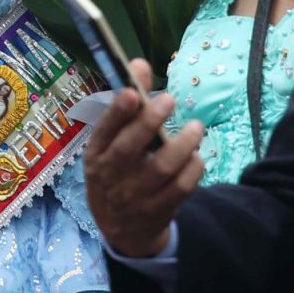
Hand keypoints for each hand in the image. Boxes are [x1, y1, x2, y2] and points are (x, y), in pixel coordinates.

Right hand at [84, 58, 204, 258]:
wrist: (120, 228)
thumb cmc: (116, 172)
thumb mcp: (111, 143)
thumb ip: (126, 107)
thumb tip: (139, 64)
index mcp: (96, 154)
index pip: (104, 130)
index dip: (116, 112)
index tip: (131, 92)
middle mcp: (111, 175)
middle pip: (131, 148)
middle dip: (150, 121)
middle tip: (169, 100)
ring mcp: (134, 196)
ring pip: (161, 168)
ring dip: (182, 144)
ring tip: (195, 127)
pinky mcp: (158, 212)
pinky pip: (181, 189)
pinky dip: (193, 169)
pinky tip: (197, 156)